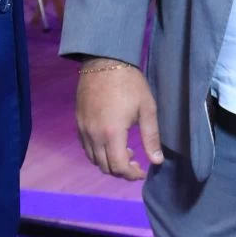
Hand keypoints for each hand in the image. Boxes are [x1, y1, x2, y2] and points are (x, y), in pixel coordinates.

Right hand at [77, 57, 163, 179]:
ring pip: (93, 159)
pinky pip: (85, 147)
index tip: (142, 171)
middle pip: (104, 167)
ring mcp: (83, 129)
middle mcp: (94, 135)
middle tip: (135, 162)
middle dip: (121, 171)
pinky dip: (97, 152)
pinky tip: (110, 143)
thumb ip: (151, 137)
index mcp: (112, 133)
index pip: (119, 167)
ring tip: (124, 151)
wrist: (104, 61)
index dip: (132, 175)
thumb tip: (157, 161)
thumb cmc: (130, 83)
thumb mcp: (147, 109)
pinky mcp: (78, 122)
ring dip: (108, 162)